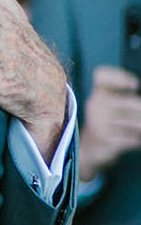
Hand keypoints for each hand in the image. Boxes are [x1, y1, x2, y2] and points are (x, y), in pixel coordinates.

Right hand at [79, 65, 140, 181]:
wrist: (89, 149)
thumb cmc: (108, 121)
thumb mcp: (113, 104)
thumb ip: (127, 98)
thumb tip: (140, 106)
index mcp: (97, 91)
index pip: (101, 76)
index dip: (120, 77)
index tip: (135, 85)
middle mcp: (94, 104)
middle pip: (127, 101)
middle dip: (139, 109)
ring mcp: (98, 121)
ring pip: (132, 122)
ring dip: (140, 126)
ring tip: (138, 127)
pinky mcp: (103, 138)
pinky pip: (131, 138)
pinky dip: (137, 140)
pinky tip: (136, 140)